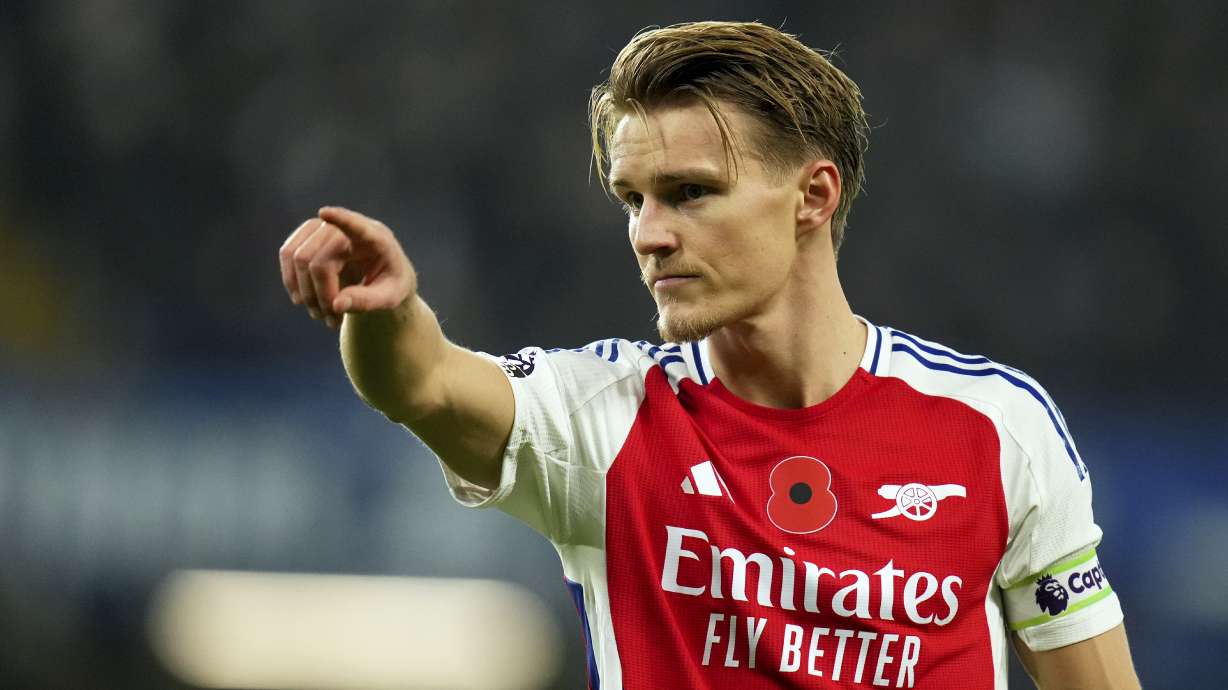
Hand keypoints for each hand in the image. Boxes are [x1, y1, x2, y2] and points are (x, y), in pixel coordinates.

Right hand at [278, 206, 416, 327]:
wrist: (384, 276)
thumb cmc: (391, 285)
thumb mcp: (390, 298)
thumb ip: (367, 301)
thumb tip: (336, 305)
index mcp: (377, 238)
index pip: (358, 226)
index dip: (341, 219)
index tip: (325, 213)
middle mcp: (348, 227)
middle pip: (317, 260)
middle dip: (319, 296)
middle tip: (332, 321)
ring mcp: (325, 227)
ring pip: (296, 256)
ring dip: (304, 292)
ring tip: (322, 315)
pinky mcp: (309, 234)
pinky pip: (288, 253)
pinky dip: (292, 282)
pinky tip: (306, 300)